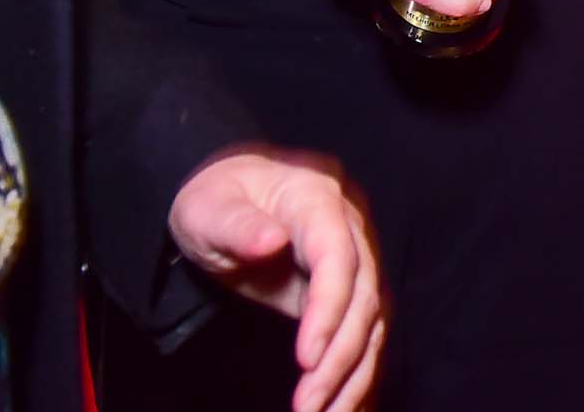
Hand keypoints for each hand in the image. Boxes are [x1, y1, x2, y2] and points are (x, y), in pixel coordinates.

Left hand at [169, 147, 385, 411]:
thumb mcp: (209, 208)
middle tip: (307, 408)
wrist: (231, 193)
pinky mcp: (349, 287)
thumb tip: (272, 241)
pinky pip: (363, 330)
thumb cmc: (216, 198)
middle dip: (341, 356)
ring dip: (355, 374)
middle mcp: (350, 226)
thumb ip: (238, 225)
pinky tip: (342, 408)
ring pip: (374, 319)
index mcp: (318, 199)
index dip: (330, 309)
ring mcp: (356, 256)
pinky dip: (356, 371)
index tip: (305, 360)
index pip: (339, 256)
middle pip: (366, 295)